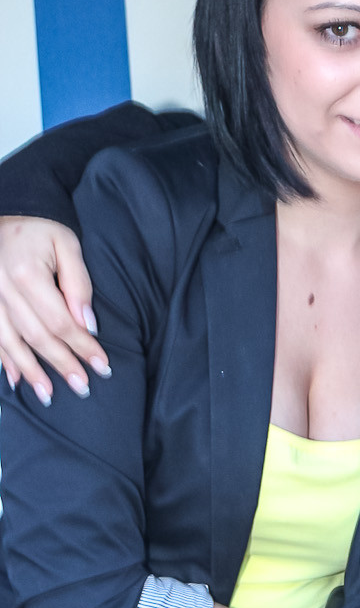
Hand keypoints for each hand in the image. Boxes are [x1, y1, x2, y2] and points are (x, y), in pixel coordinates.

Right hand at [0, 215, 108, 399]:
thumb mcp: (67, 245)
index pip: (60, 321)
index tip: (102, 365)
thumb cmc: (41, 230)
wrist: (7, 212)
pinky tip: (15, 380)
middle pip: (36, 336)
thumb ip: (79, 285)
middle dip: (62, 364)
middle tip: (83, 387)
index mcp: (26, 273)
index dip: (82, 346)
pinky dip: (3, 360)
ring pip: (9, 343)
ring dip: (30, 371)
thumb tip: (88, 325)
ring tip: (48, 395)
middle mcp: (1, 288)